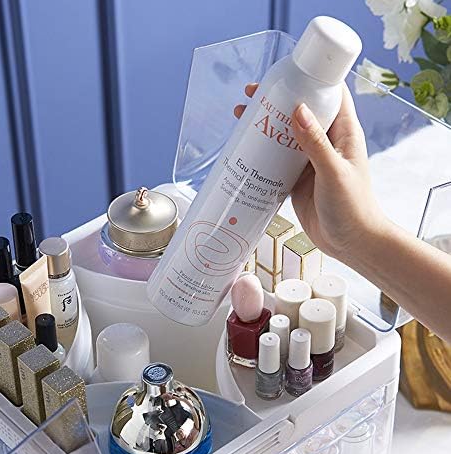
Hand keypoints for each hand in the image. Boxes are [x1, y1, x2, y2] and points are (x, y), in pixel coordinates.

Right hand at [235, 83, 387, 260]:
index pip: (329, 94)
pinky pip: (277, 159)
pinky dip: (262, 151)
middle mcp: (325, 142)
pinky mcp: (296, 178)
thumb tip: (297, 108)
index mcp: (343, 133)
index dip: (309, 77)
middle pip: (300, 110)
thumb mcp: (333, 172)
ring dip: (265, 124)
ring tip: (241, 115)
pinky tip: (245, 147)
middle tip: (252, 94)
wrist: (350, 242)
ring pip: (284, 134)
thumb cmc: (352, 208)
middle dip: (277, 99)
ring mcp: (309, 160)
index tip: (286, 70)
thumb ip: (315, 143)